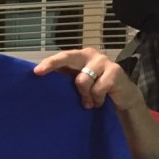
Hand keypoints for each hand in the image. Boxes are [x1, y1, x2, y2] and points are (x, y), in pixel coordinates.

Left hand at [34, 46, 158, 158]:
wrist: (122, 96)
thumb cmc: (96, 89)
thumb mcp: (78, 85)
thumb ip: (66, 81)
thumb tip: (42, 84)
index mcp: (79, 57)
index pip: (62, 57)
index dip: (49, 63)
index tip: (36, 72)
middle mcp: (89, 55)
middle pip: (68, 57)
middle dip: (52, 63)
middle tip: (39, 73)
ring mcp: (103, 61)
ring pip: (83, 80)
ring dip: (84, 96)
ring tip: (89, 103)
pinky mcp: (115, 71)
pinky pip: (98, 89)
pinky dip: (97, 99)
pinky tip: (100, 101)